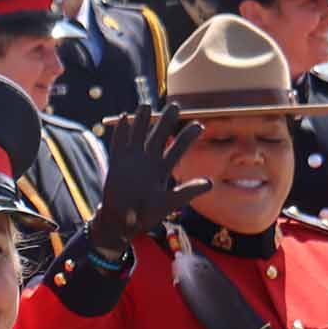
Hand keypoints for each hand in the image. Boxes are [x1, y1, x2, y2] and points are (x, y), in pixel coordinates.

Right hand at [86, 103, 210, 256]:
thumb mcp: (170, 203)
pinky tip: (124, 118)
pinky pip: (119, 144)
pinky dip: (121, 132)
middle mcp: (149, 161)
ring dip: (142, 121)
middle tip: (176, 106)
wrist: (122, 222)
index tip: (199, 125)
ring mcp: (132, 160)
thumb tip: (210, 184)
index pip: (178, 149)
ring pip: (139, 136)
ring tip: (146, 106)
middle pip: (159, 136)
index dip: (188, 137)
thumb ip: (187, 191)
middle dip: (166, 121)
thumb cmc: (146, 214)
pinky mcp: (117, 163)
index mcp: (163, 169)